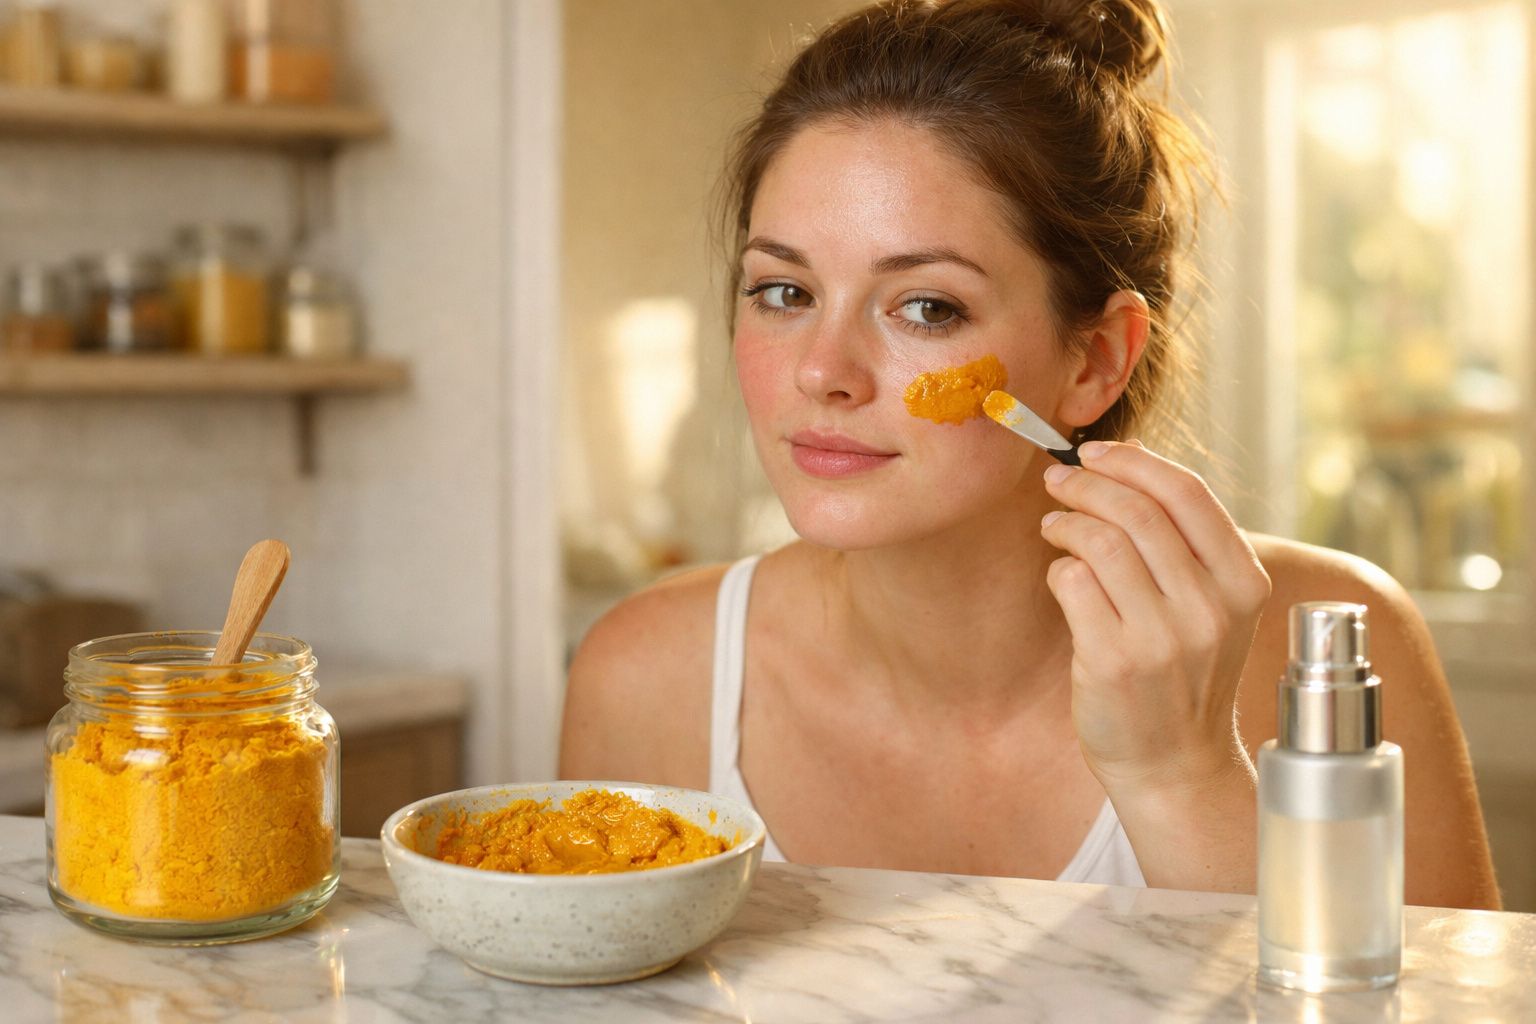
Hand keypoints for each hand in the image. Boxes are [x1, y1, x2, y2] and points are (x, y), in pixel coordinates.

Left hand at [1040, 440, 1270, 797]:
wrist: (1173, 763)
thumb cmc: (1183, 673)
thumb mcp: (1211, 605)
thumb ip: (1183, 539)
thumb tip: (1128, 458)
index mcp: (1243, 583)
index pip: (1189, 494)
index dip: (1134, 462)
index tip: (1095, 452)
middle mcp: (1210, 608)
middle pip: (1139, 510)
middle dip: (1087, 483)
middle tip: (1058, 480)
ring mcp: (1163, 637)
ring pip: (1101, 541)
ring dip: (1066, 521)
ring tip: (1054, 525)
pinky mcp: (1114, 661)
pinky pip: (1073, 583)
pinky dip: (1059, 569)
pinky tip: (1061, 577)